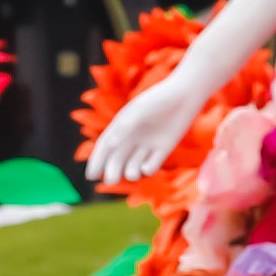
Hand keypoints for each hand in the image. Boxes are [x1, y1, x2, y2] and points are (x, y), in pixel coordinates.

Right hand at [81, 73, 201, 190]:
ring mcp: (147, 144)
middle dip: (112, 171)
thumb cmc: (158, 100)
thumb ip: (124, 127)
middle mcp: (132, 137)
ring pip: (133, 165)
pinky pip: (151, 165)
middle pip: (117, 160)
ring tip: (131, 174)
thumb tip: (111, 144)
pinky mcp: (163, 149)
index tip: (90, 175)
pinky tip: (147, 167)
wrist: (184, 95)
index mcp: (121, 126)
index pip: (105, 147)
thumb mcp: (138, 111)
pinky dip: (147, 169)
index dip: (96, 162)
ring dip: (130, 173)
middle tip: (111, 180)